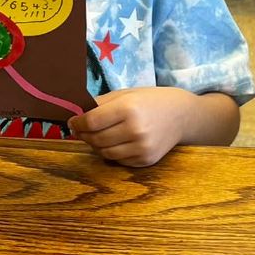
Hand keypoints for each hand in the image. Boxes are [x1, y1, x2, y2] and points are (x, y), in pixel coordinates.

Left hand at [68, 87, 194, 166]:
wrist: (182, 114)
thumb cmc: (151, 100)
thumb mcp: (126, 94)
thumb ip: (100, 103)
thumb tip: (75, 113)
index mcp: (128, 108)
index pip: (91, 122)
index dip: (77, 123)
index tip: (73, 121)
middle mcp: (135, 130)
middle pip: (95, 139)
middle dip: (84, 134)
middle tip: (82, 129)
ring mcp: (141, 147)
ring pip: (104, 153)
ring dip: (96, 145)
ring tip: (100, 135)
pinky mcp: (145, 160)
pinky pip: (118, 160)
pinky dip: (113, 152)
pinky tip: (118, 142)